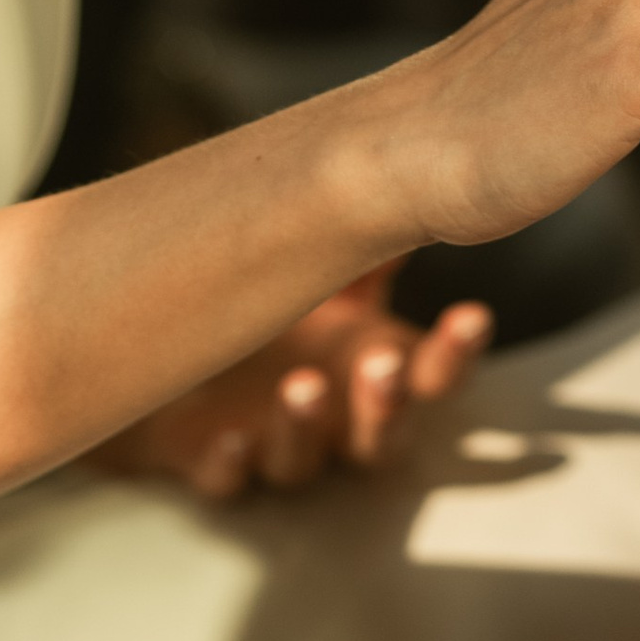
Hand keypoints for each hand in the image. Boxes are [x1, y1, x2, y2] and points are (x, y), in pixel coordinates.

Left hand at [93, 269, 489, 500]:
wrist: (171, 358)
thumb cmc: (268, 309)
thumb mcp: (322, 265)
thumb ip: (366, 232)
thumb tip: (412, 158)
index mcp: (371, 369)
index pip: (432, 376)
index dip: (454, 354)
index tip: (469, 315)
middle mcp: (333, 421)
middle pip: (381, 435)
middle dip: (386, 402)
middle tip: (380, 363)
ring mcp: (273, 446)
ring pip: (301, 459)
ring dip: (306, 425)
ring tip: (302, 386)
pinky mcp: (207, 462)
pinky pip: (224, 482)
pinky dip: (229, 467)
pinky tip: (231, 443)